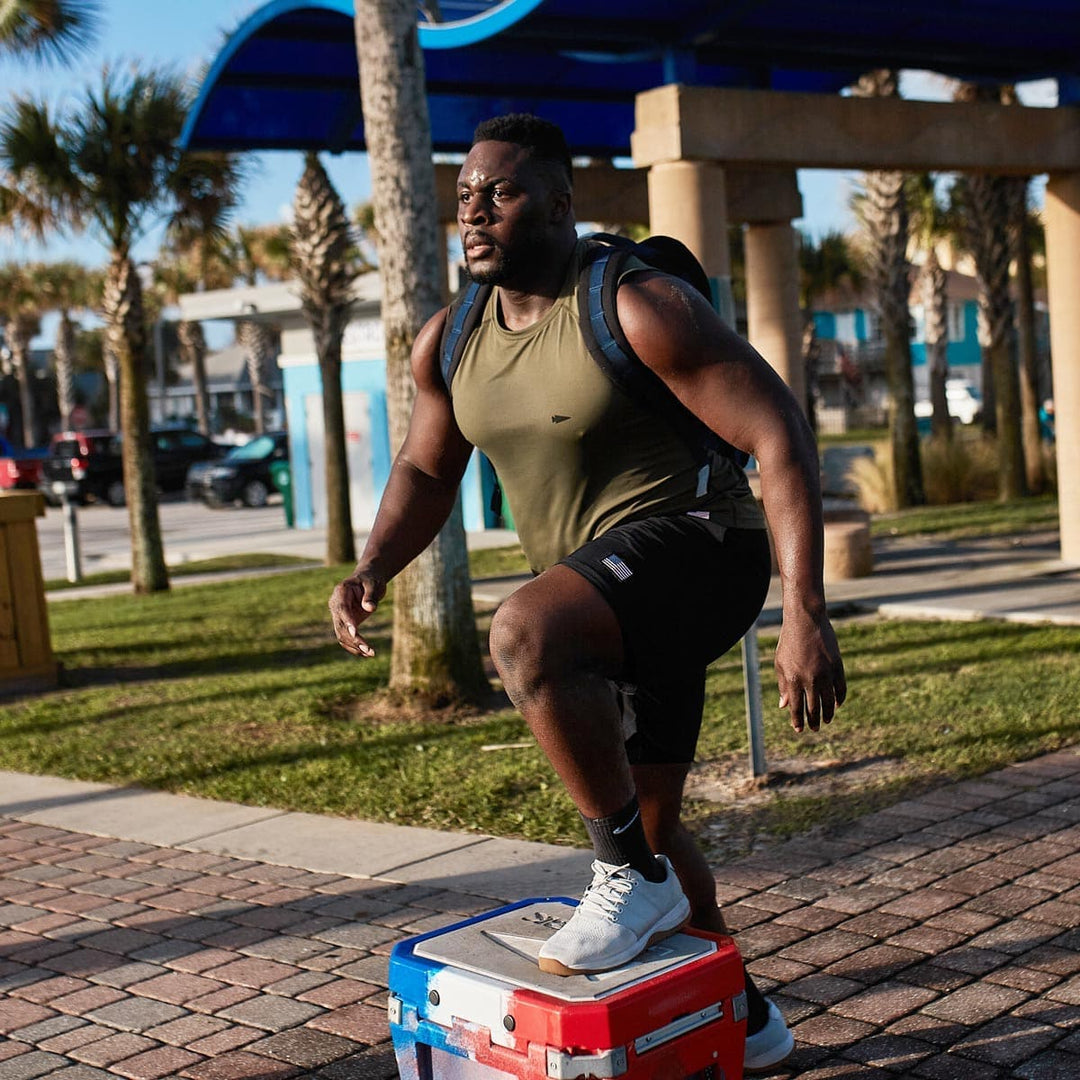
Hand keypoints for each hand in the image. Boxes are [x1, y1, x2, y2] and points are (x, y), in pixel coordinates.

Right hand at [328, 570, 386, 657]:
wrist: (367, 580)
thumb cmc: (371, 579)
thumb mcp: (373, 583)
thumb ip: (371, 595)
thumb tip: (370, 608)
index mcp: (341, 592)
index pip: (341, 609)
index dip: (347, 621)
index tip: (355, 633)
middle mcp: (335, 604)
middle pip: (340, 625)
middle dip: (354, 639)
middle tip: (369, 650)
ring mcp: (338, 615)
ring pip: (341, 635)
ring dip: (354, 646)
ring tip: (371, 654)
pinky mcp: (344, 623)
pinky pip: (345, 638)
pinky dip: (354, 647)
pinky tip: (366, 653)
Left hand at [774, 610, 845, 733]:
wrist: (806, 620)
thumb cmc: (789, 642)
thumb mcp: (780, 663)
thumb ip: (783, 686)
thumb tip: (783, 706)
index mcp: (793, 679)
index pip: (796, 708)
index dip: (798, 721)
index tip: (799, 730)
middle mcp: (810, 679)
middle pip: (814, 708)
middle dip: (813, 721)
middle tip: (815, 729)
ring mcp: (826, 673)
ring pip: (829, 702)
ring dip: (828, 714)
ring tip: (826, 720)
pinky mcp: (838, 666)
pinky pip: (841, 689)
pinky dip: (840, 699)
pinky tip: (837, 705)